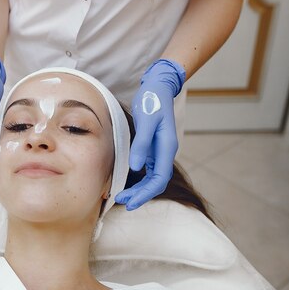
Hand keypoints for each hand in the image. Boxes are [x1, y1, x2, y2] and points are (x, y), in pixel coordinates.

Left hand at [115, 59, 185, 209]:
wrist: (157, 87)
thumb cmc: (153, 100)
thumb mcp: (147, 120)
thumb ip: (142, 144)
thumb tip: (136, 167)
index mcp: (167, 148)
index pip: (159, 179)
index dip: (146, 193)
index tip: (131, 202)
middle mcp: (165, 152)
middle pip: (156, 182)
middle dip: (140, 194)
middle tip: (122, 201)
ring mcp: (159, 151)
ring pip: (151, 178)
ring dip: (138, 189)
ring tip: (121, 195)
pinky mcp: (151, 148)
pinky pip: (146, 170)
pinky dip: (137, 179)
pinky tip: (126, 182)